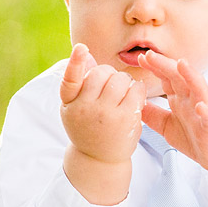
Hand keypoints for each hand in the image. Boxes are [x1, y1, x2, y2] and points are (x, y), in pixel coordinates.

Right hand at [60, 43, 144, 203]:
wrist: (98, 159)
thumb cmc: (88, 127)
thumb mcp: (76, 106)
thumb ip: (80, 81)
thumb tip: (84, 53)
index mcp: (70, 103)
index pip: (70, 80)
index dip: (76, 62)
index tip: (81, 48)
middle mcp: (85, 108)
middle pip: (101, 73)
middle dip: (109, 74)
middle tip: (111, 85)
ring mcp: (105, 114)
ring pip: (120, 79)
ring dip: (124, 81)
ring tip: (122, 92)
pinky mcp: (125, 119)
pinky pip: (136, 90)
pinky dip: (138, 89)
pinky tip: (134, 98)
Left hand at [138, 50, 207, 200]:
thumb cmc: (198, 138)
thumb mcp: (167, 127)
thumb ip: (153, 115)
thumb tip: (134, 104)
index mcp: (181, 100)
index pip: (167, 78)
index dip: (155, 67)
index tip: (140, 58)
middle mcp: (193, 101)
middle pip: (180, 78)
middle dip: (165, 65)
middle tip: (150, 55)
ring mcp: (205, 112)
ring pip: (199, 90)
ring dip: (191, 76)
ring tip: (181, 64)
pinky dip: (206, 111)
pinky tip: (201, 105)